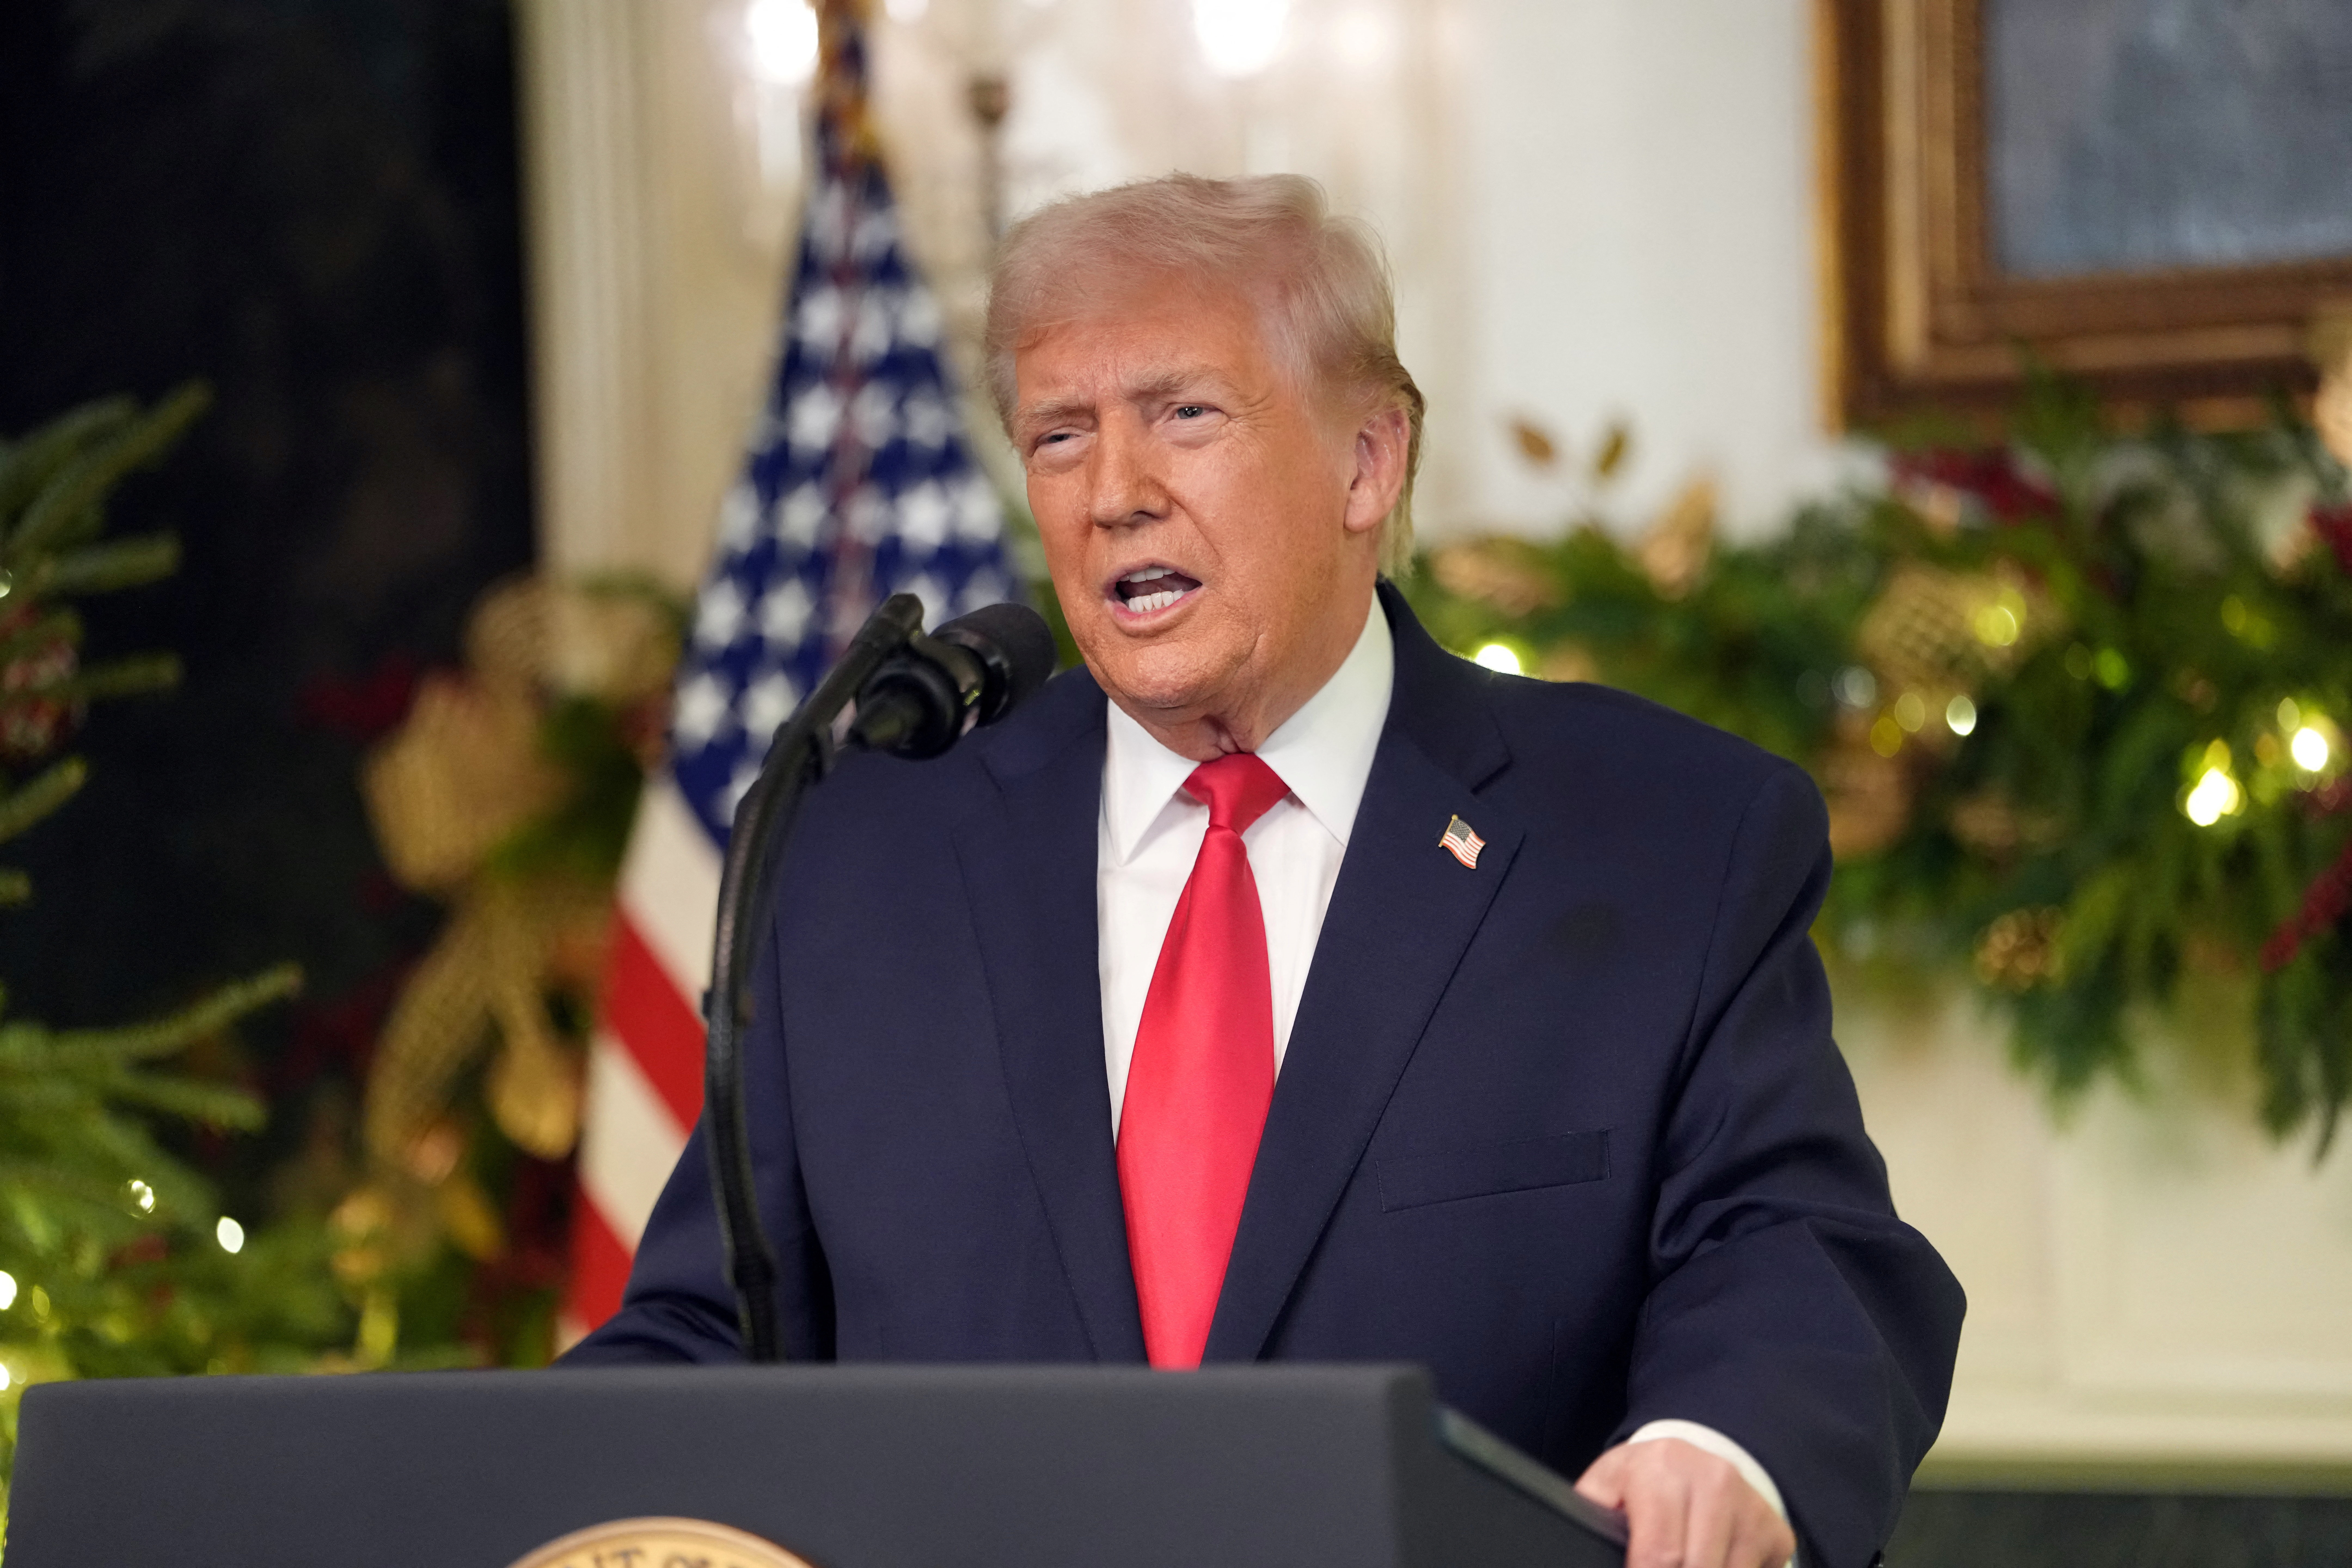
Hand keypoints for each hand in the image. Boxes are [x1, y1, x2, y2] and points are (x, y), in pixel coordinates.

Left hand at [1575, 1437, 1795, 1567]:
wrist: (1686, 1457)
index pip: (1659, 1555)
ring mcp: (1751, 1507)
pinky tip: (1713, 1563)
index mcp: (1663, 1470)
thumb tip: (1585, 1551)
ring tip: (1684, 1563)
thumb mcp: (1606, 1488)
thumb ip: (1594, 1519)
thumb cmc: (1640, 1480)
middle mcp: (1714, 1482)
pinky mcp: (1775, 1531)